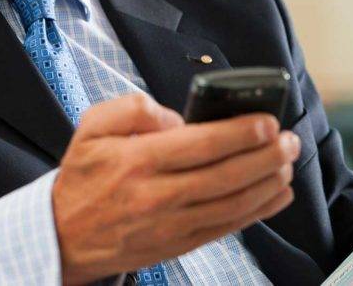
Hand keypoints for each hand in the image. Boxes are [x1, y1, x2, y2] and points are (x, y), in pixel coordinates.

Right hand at [52, 93, 299, 283]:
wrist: (63, 235)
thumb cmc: (84, 175)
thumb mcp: (92, 126)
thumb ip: (133, 108)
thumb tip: (177, 118)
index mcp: (138, 160)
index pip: (201, 144)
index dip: (240, 133)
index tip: (267, 122)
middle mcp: (157, 194)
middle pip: (225, 175)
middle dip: (265, 157)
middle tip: (289, 140)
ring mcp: (170, 224)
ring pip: (232, 204)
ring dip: (267, 183)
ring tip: (287, 163)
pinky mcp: (178, 244)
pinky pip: (226, 227)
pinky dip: (257, 211)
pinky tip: (276, 194)